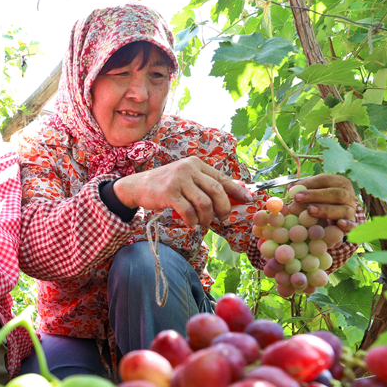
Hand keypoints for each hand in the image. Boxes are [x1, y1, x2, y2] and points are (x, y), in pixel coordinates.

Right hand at [112, 156, 253, 226]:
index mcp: (196, 164)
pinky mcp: (169, 193)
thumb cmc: (164, 185)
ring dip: (206, 217)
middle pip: (216, 191)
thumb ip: (203, 184)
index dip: (237, 190)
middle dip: (223, 208)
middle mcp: (189, 169)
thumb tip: (232, 193)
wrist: (137, 186)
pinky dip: (192, 220)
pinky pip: (188, 210)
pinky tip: (191, 223)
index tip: (248, 199)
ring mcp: (178, 180)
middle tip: (222, 218)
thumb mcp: (185, 179)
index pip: (221, 178)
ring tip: (202, 223)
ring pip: (204, 203)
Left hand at [289, 174, 358, 233]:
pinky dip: (347, 224)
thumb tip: (291, 188)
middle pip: (335, 194)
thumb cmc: (323, 200)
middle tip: (298, 199)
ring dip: (326, 210)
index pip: (325, 180)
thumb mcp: (314, 191)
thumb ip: (304, 188)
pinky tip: (339, 224)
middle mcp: (348, 194)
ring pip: (343, 209)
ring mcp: (351, 209)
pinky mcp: (352, 223)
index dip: (309, 184)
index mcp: (339, 182)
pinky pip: (352, 224)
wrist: (339, 215)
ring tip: (310, 211)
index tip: (295, 192)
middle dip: (316, 196)